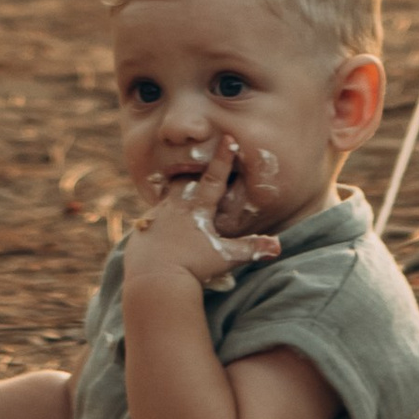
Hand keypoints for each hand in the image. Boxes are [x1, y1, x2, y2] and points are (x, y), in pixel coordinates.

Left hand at [126, 137, 281, 295]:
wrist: (153, 279)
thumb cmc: (192, 268)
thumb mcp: (224, 257)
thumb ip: (250, 248)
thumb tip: (277, 247)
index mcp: (197, 208)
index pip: (214, 177)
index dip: (223, 158)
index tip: (229, 138)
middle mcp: (175, 206)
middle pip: (183, 180)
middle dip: (191, 176)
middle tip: (197, 176)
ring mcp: (155, 216)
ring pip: (165, 198)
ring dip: (173, 198)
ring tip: (179, 208)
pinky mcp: (141, 229)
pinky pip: (150, 220)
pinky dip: (157, 223)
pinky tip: (161, 234)